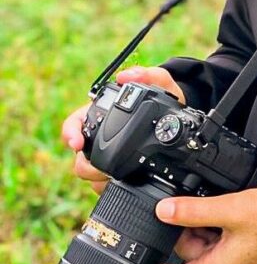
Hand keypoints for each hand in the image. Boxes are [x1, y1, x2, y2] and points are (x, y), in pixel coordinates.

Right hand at [61, 66, 185, 193]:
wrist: (179, 119)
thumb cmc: (163, 97)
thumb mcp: (160, 82)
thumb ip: (147, 75)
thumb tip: (125, 76)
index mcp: (101, 115)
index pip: (73, 124)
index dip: (70, 133)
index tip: (76, 142)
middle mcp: (100, 138)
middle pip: (80, 157)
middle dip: (88, 165)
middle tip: (103, 169)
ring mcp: (107, 157)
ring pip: (91, 175)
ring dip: (101, 179)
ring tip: (118, 178)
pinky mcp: (119, 174)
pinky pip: (107, 186)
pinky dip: (114, 187)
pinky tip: (127, 186)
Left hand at [155, 187, 256, 263]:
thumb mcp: (229, 210)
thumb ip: (194, 211)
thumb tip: (163, 211)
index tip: (146, 256)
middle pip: (192, 256)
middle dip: (184, 234)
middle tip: (183, 209)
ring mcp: (239, 257)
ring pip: (208, 245)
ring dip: (202, 225)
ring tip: (207, 203)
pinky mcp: (248, 245)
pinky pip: (223, 238)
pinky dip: (217, 223)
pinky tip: (222, 206)